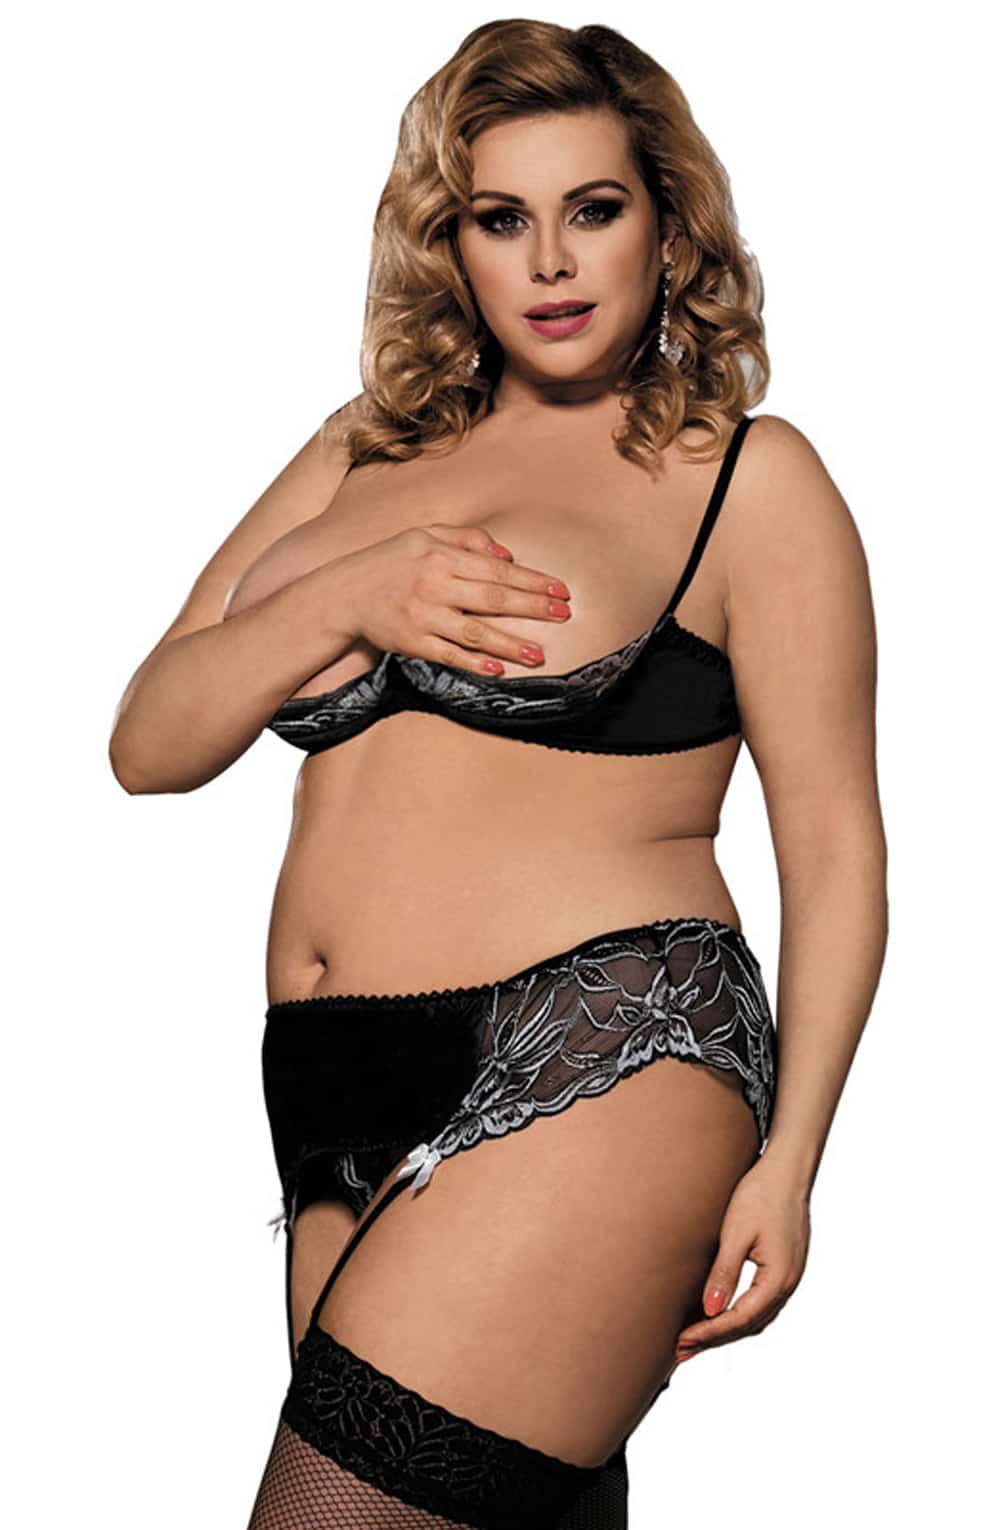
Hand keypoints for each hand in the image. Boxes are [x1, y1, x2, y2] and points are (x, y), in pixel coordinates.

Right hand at [339, 523, 572, 674]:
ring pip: (475, 631)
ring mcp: (423, 616)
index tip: (561, 590)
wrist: (342, 594)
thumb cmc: (389, 562)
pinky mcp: (412, 642)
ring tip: (539, 654)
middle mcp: (434, 584)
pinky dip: (474, 662)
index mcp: (441, 555)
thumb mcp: (424, 536)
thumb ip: (467, 539)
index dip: (532, 580)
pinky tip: (498, 668)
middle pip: (492, 598)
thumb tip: (508, 554)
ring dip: (510, 643)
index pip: (497, 569)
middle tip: (564, 615)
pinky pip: (449, 654)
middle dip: (532, 607)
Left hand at [672, 1156, 810, 1367]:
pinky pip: (761, 1305)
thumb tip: (709, 1311)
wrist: (787, 1171)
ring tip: (696, 1340)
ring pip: (756, 1319)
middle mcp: (789, 1285)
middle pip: (749, 1326)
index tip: (682, 1340)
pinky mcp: (785, 1270)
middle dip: (714, 1340)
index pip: (739, 1319)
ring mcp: (790, 1279)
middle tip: (682, 1350)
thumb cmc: (761, 1195)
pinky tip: (720, 1316)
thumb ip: (724, 1273)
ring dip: (726, 1332)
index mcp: (778, 1279)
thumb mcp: (736, 1233)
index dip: (709, 1332)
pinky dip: (739, 1316)